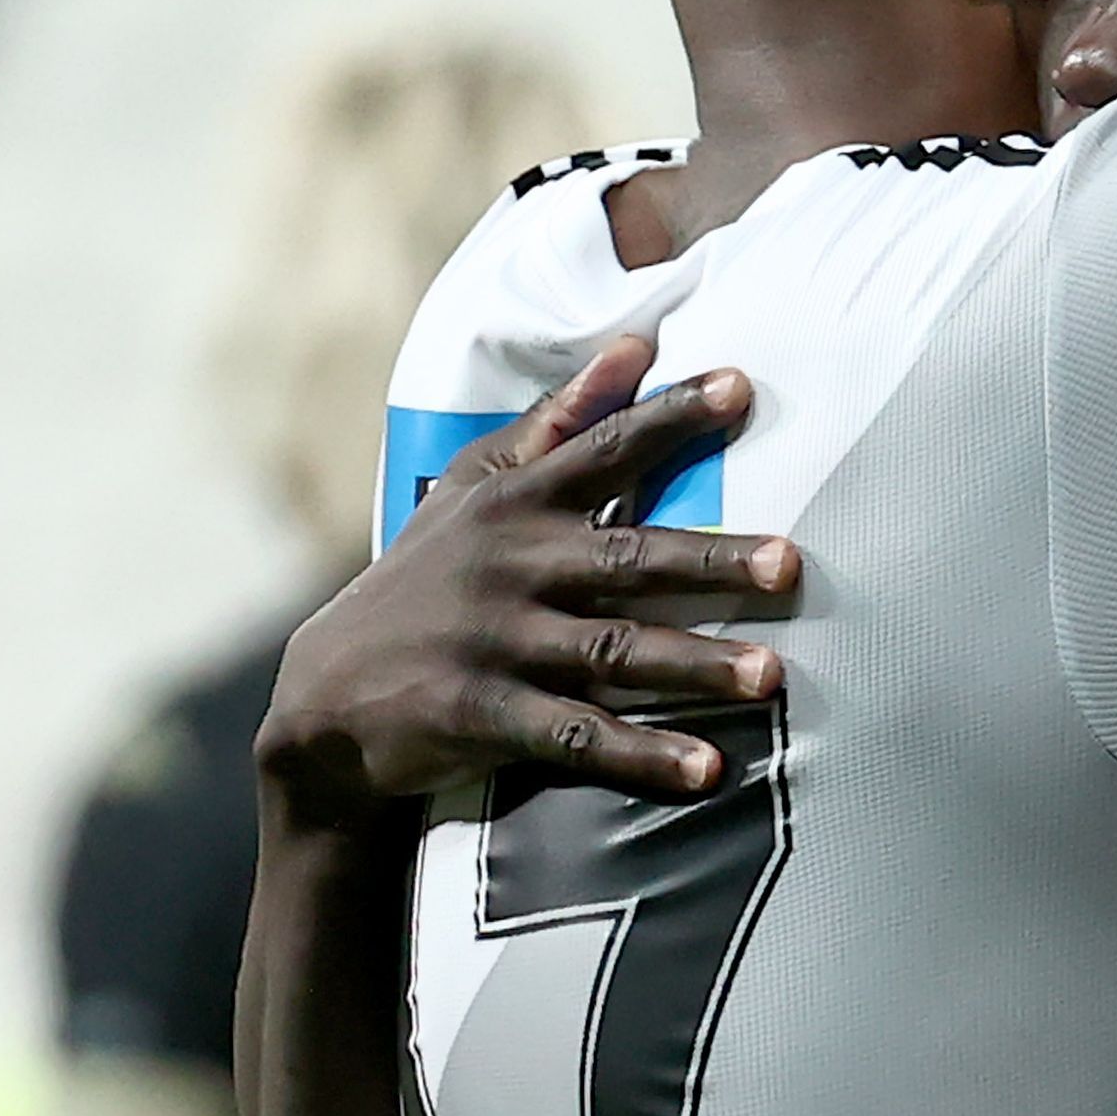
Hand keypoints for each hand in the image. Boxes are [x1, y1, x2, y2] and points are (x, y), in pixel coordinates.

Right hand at [254, 336, 800, 810]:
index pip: (602, 449)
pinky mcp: (484, 715)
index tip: (739, 388)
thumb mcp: (472, 488)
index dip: (668, 418)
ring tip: (771, 675)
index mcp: (513, 503)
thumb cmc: (425, 577)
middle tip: (790, 564)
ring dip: (694, 664)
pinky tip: (705, 770)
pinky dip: (641, 756)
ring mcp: (497, 642)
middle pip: (625, 557)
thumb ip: (555, 421)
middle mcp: (510, 565)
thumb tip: (635, 345)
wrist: (327, 697)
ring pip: (612, 650)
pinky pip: (576, 737)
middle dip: (709, 560)